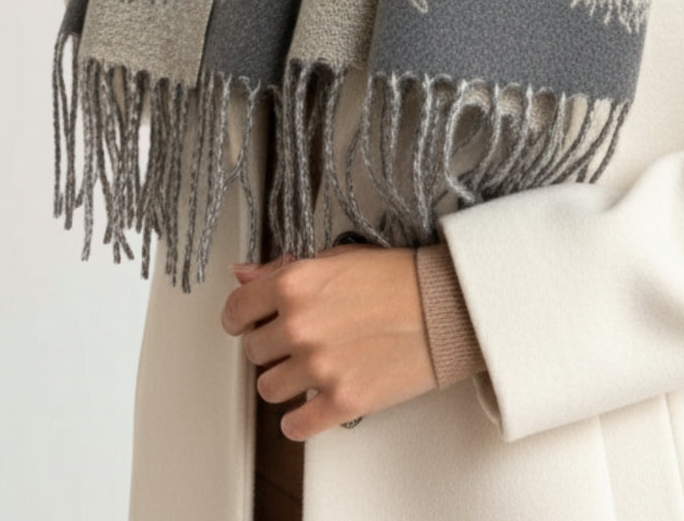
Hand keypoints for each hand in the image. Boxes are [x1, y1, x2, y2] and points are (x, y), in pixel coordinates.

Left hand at [220, 245, 437, 440]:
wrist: (447, 306)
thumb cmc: (398, 278)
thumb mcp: (338, 257)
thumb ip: (286, 269)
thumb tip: (243, 275)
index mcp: (295, 284)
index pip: (236, 311)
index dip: (244, 317)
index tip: (253, 323)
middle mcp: (299, 325)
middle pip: (254, 352)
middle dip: (273, 347)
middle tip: (300, 341)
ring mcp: (318, 367)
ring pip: (269, 389)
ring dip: (286, 381)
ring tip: (313, 369)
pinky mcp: (341, 401)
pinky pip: (294, 427)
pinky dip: (300, 420)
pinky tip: (315, 404)